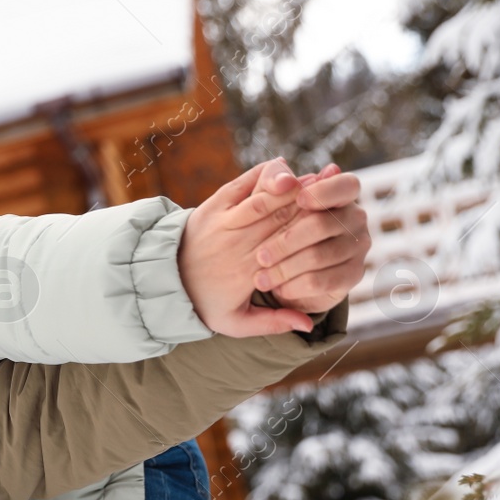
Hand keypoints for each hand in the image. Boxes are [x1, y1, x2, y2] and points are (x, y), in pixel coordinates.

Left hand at [179, 158, 322, 336]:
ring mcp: (223, 223)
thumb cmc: (205, 303)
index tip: (336, 219)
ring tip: (315, 180)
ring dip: (292, 188)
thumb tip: (309, 327)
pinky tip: (286, 173)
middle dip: (309, 204)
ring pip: (263, 199)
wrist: (163, 282)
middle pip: (281, 220)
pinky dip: (264, 177)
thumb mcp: (234, 323)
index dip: (313, 230)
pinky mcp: (212, 206)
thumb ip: (273, 323)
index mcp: (248, 272)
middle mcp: (236, 245)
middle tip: (335, 192)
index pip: (287, 247)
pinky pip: (241, 185)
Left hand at [257, 163, 371, 312]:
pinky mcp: (354, 274)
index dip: (323, 191)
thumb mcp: (271, 207)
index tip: (298, 200)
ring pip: (318, 256)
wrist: (291, 274)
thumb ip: (274, 185)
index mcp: (342, 195)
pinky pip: (322, 281)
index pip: (346, 185)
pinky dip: (295, 286)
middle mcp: (356, 218)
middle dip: (285, 242)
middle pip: (321, 225)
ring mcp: (359, 247)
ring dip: (284, 269)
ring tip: (260, 279)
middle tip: (260, 256)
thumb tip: (281, 167)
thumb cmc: (279, 231)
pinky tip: (278, 288)